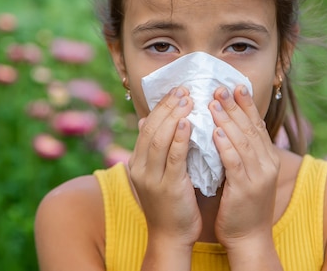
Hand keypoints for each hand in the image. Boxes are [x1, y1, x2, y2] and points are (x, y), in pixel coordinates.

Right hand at [128, 87, 201, 248]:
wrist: (170, 236)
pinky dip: (179, 138)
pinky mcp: (168, 187)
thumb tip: (148, 120)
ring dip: (174, 116)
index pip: (147, 126)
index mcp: (137, 162)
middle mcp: (140, 167)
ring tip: (188, 100)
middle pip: (152, 128)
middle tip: (184, 89)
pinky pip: (173, 157)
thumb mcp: (157, 172)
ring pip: (160, 139)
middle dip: (168, 106)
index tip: (177, 90)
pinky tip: (189, 123)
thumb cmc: (169, 202)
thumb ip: (154, 148)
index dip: (162, 106)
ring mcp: (152, 178)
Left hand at [210, 85, 279, 251]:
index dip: (246, 104)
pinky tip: (215, 133)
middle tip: (220, 87)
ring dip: (228, 120)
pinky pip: (235, 163)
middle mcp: (267, 164)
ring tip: (213, 103)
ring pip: (243, 141)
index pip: (257, 125)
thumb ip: (239, 152)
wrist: (249, 238)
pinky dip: (225, 146)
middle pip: (250, 128)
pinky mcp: (245, 189)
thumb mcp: (246, 174)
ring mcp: (258, 176)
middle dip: (235, 106)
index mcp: (268, 158)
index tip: (235, 86)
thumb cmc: (242, 205)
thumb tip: (225, 128)